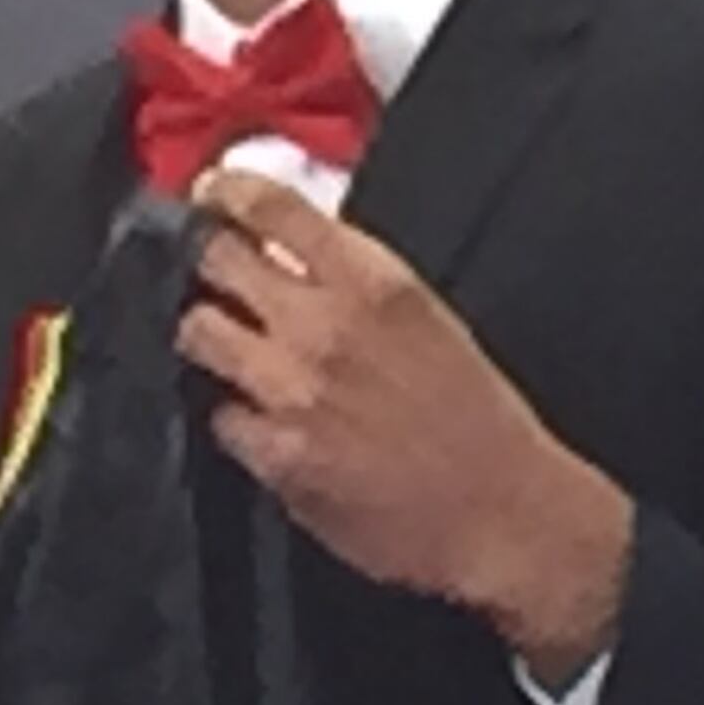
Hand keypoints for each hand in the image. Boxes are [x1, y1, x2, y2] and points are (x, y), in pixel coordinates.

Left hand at [178, 170, 632, 680]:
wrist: (504, 512)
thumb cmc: (479, 419)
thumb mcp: (427, 317)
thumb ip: (356, 280)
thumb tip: (294, 253)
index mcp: (373, 281)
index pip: (273, 207)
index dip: (228, 192)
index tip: (211, 192)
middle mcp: (323, 326)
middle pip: (216, 259)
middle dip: (206, 260)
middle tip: (210, 272)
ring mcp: (291, 390)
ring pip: (199, 332)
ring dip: (209, 334)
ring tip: (229, 348)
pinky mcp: (276, 453)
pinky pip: (222, 416)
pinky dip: (236, 415)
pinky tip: (261, 420)